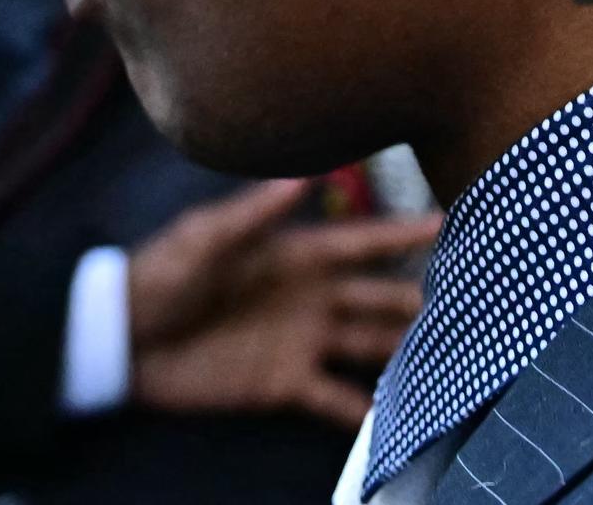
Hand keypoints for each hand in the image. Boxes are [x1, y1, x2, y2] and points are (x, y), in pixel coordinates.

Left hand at [128, 179, 439, 426]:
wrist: (120, 342)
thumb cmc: (160, 276)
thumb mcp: (204, 239)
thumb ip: (254, 213)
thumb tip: (305, 174)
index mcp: (296, 255)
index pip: (361, 243)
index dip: (403, 234)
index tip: (448, 222)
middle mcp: (310, 296)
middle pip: (378, 296)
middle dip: (421, 296)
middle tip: (472, 300)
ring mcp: (301, 342)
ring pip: (369, 345)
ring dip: (406, 350)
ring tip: (454, 356)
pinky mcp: (283, 384)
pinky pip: (335, 399)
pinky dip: (365, 411)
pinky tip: (401, 418)